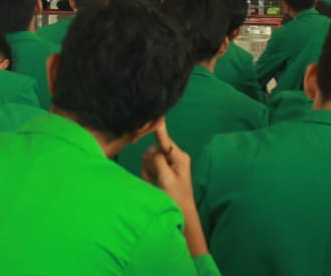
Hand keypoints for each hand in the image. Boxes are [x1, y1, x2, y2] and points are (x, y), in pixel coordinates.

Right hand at [141, 122, 207, 256]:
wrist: (182, 217)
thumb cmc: (176, 198)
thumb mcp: (166, 178)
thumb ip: (157, 161)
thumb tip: (150, 150)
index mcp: (179, 157)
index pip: (165, 138)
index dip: (158, 127)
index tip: (156, 114)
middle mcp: (174, 158)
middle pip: (154, 151)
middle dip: (149, 162)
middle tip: (152, 177)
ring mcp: (168, 165)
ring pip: (149, 160)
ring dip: (147, 171)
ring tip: (153, 184)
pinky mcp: (162, 173)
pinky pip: (149, 168)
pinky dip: (148, 176)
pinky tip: (152, 185)